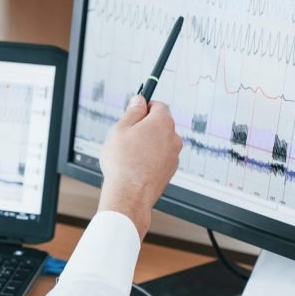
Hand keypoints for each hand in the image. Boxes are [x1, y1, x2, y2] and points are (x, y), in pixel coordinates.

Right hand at [96, 95, 181, 239]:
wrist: (130, 195)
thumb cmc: (123, 163)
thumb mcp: (120, 129)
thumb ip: (132, 111)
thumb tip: (139, 100)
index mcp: (162, 122)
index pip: (158, 105)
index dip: (144, 106)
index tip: (134, 111)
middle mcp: (173, 137)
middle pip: (160, 123)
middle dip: (145, 126)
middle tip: (127, 135)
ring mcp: (174, 155)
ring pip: (160, 141)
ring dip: (148, 143)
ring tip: (129, 154)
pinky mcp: (171, 170)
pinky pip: (161, 157)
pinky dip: (151, 158)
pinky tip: (136, 166)